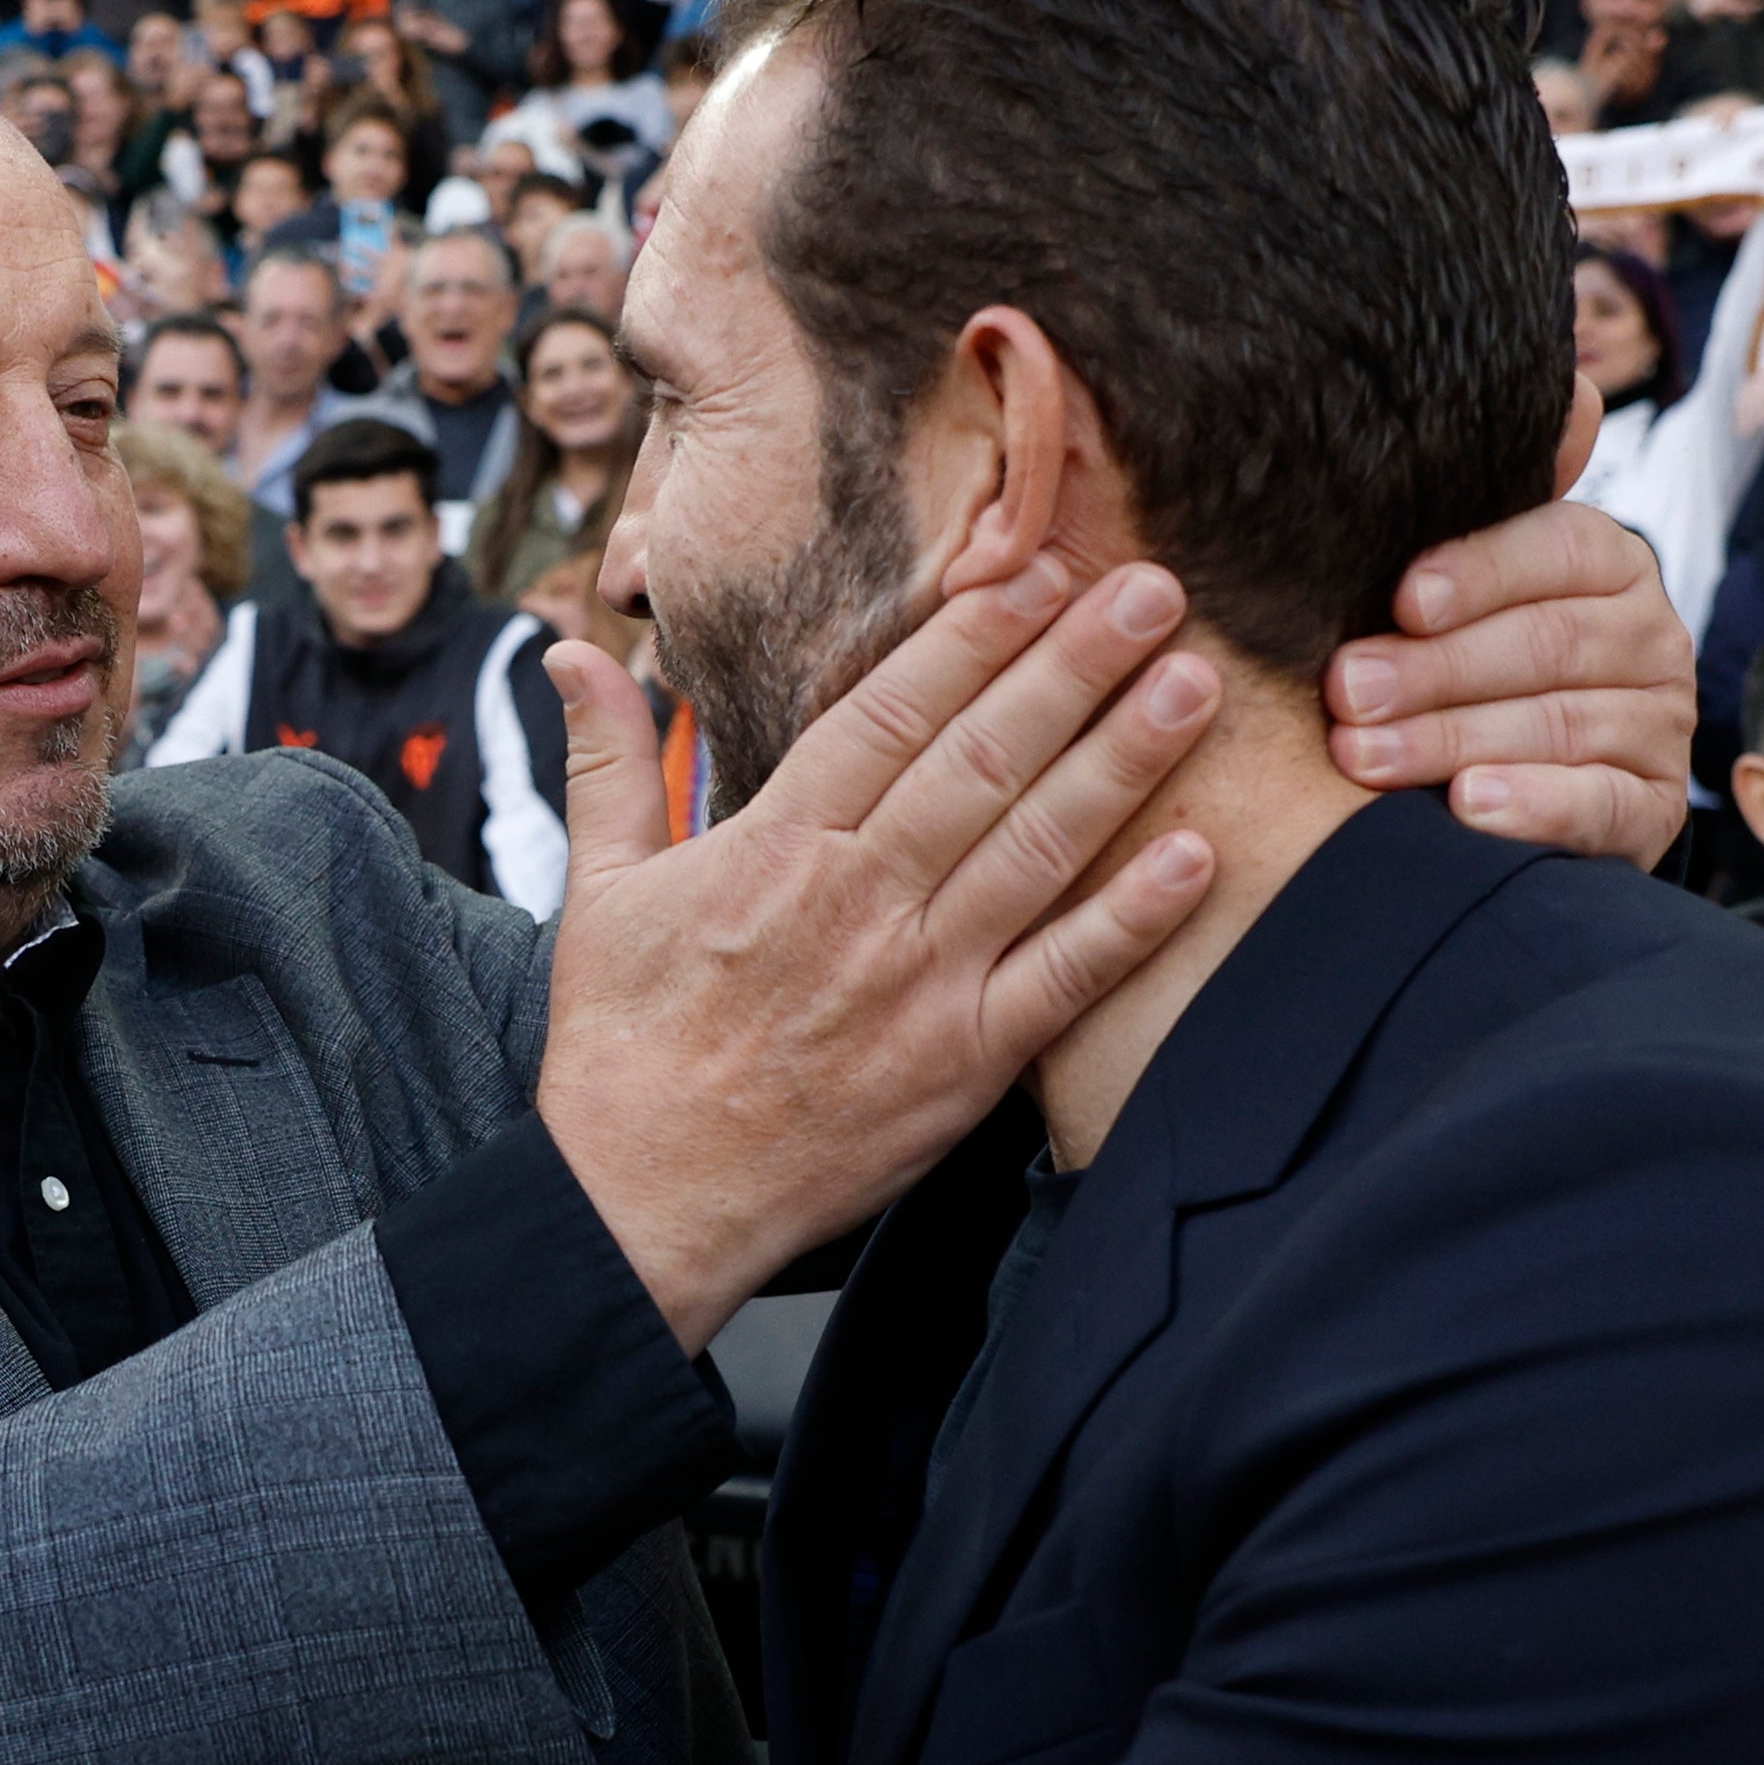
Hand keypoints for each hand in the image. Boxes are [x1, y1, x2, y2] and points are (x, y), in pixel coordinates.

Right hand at [533, 555, 1225, 1350]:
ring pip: (1038, 848)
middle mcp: (858, 899)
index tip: (1037, 566)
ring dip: (1124, 762)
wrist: (643, 1198)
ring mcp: (919, 981)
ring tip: (1196, 685)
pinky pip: (1063, 979)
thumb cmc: (623, 1045)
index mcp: (776, 844)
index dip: (974, 634)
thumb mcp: (598, 889)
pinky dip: (1131, 919)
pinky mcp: (962, 1065)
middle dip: (1076, 665)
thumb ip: (605, 759)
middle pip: (985, 758)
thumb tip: (567, 652)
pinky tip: (1195, 856)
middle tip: (1155, 589)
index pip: (892, 712)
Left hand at [1325, 382, 1697, 857]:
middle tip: (1345, 689)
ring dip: (1453, 739)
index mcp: (1607, 560)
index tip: (1401, 598)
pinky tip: (1468, 807)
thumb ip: (1484, 504)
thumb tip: (1572, 390)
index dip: (1480, 570)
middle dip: (1436, 668)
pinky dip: (1534, 804)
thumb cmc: (1462, 657)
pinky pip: (1600, 803)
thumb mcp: (1464, 580)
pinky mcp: (1651, 809)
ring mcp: (1659, 725)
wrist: (1522, 782)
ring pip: (1560, 723)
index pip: (1556, 549)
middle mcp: (1650, 636)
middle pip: (1547, 642)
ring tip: (1363, 754)